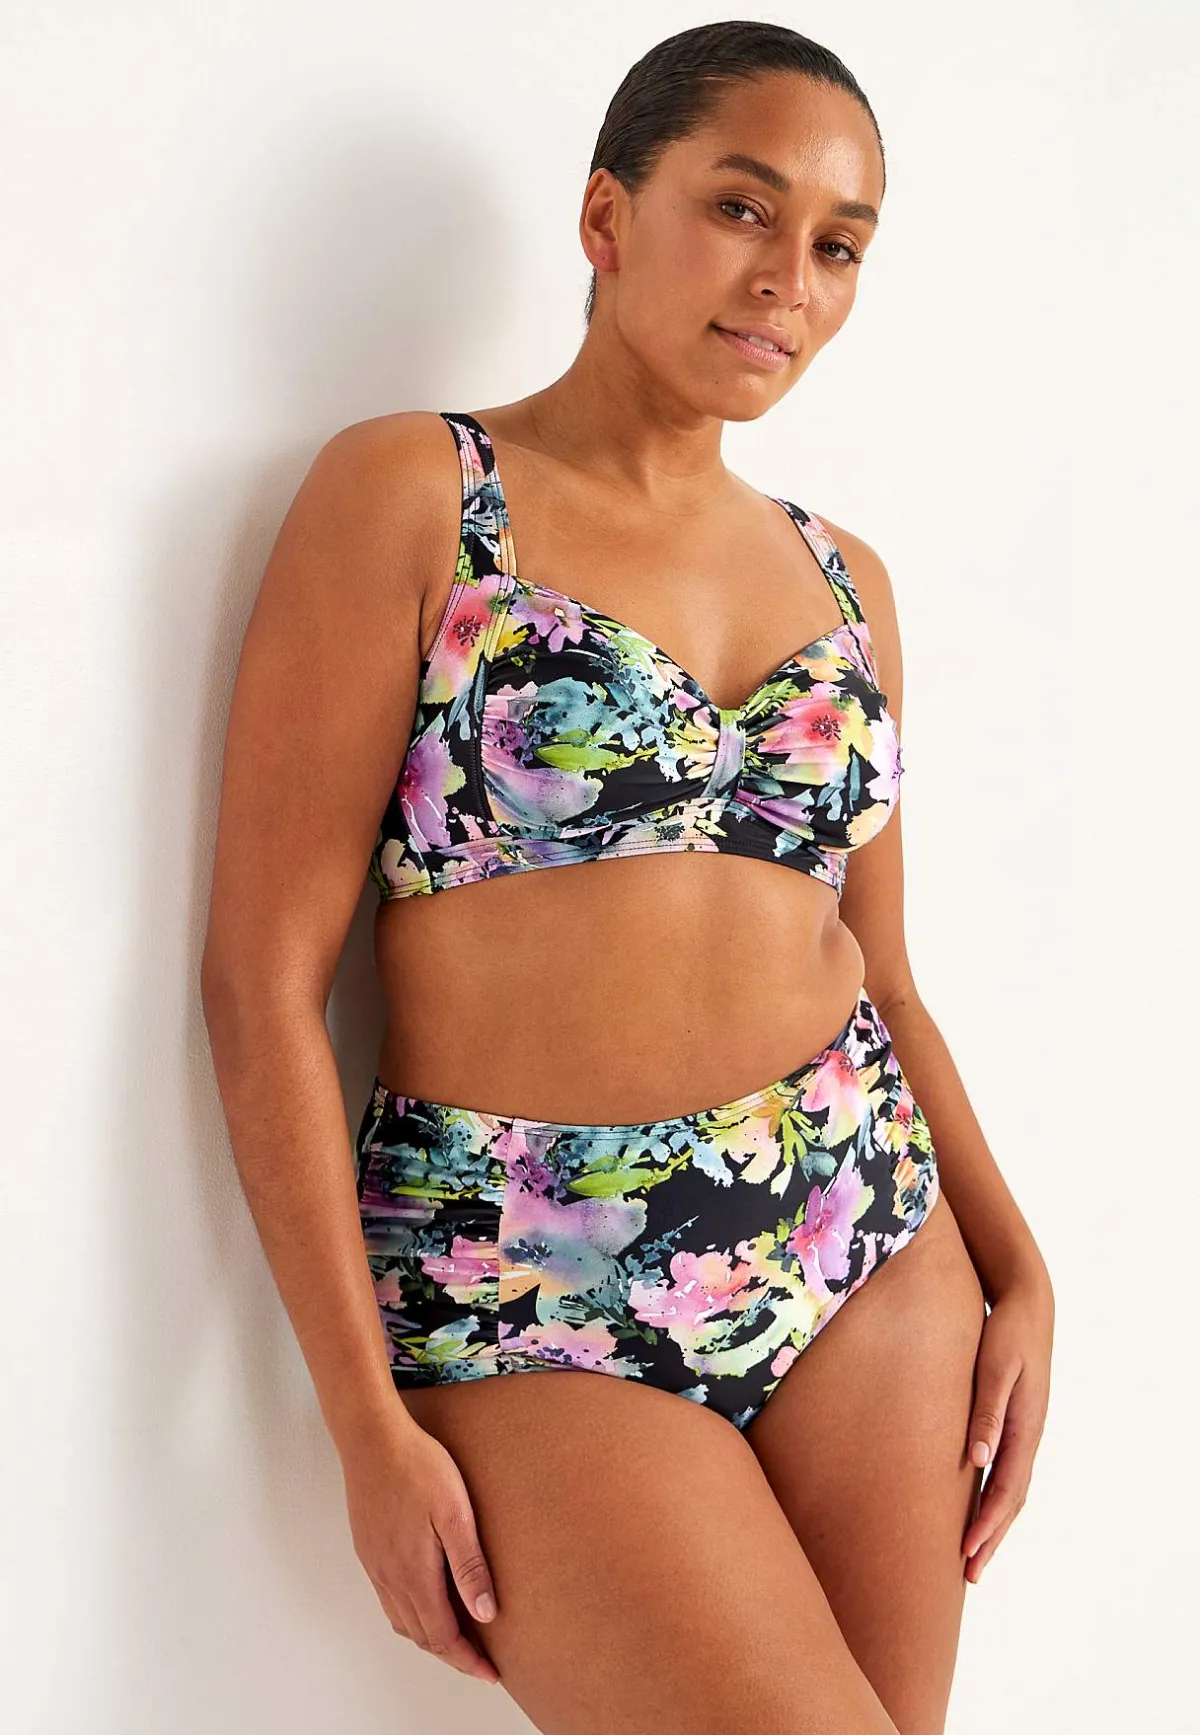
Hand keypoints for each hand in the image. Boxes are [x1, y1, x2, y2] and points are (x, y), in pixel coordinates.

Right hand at [340, 1405, 501, 1684]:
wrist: (371, 1438)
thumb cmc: (417, 1466)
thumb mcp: (455, 1512)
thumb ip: (469, 1565)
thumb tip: (486, 1614)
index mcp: (414, 1572)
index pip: (443, 1636)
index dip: (468, 1660)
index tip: (491, 1674)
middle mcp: (389, 1576)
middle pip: (422, 1636)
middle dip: (453, 1655)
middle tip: (481, 1663)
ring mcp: (375, 1565)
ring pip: (403, 1621)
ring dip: (431, 1638)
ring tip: (459, 1639)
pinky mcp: (368, 1550)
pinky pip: (389, 1601)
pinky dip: (411, 1616)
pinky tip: (426, 1603)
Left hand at [961, 1271, 1053, 1582]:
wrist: (1027, 1306)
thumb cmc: (1005, 1333)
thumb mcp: (995, 1368)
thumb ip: (986, 1411)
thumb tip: (978, 1458)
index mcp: (1024, 1427)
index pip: (1006, 1489)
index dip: (988, 1525)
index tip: (967, 1553)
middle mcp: (1028, 1436)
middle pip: (1011, 1500)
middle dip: (991, 1539)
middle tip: (969, 1575)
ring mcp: (1024, 1432)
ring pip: (1011, 1490)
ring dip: (994, 1525)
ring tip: (972, 1555)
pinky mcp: (1015, 1424)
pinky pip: (1007, 1472)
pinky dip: (995, 1499)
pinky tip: (979, 1510)